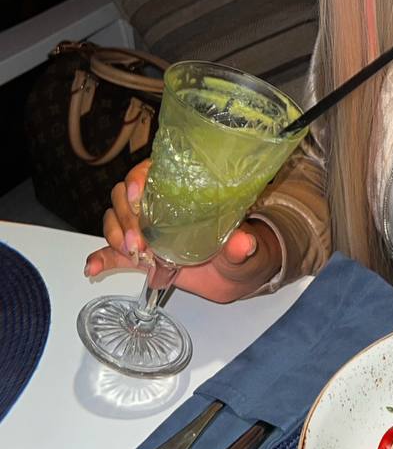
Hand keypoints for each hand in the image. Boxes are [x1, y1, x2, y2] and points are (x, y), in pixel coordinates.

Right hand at [83, 159, 281, 302]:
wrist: (231, 277)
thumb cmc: (236, 250)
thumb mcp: (242, 247)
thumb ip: (239, 245)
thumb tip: (244, 244)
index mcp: (181, 191)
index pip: (150, 172)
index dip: (137, 179)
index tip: (137, 198)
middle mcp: (158, 206)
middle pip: (124, 198)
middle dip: (127, 218)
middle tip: (140, 244)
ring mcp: (146, 230)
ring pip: (115, 221)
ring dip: (117, 237)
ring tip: (134, 256)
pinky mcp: (139, 254)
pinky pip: (111, 253)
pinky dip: (100, 259)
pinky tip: (92, 268)